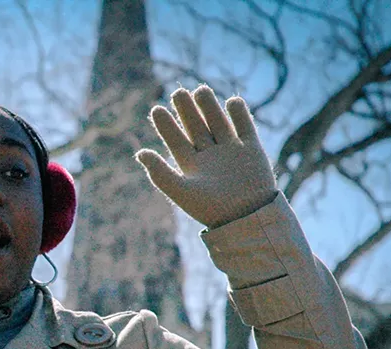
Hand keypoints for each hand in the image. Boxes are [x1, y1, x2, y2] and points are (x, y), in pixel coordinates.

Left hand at [136, 86, 277, 227]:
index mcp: (190, 165)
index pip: (175, 140)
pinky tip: (231, 101)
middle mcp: (209, 155)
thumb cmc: (210, 208)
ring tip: (200, 90)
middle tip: (178, 93)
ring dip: (209, 106)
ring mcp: (230, 150)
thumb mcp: (181, 191)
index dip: (166, 125)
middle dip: (186, 110)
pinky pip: (244, 126)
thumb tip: (139, 153)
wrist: (245, 217)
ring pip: (217, 122)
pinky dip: (238, 113)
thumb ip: (159, 173)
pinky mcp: (251, 149)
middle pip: (195, 126)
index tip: (156, 109)